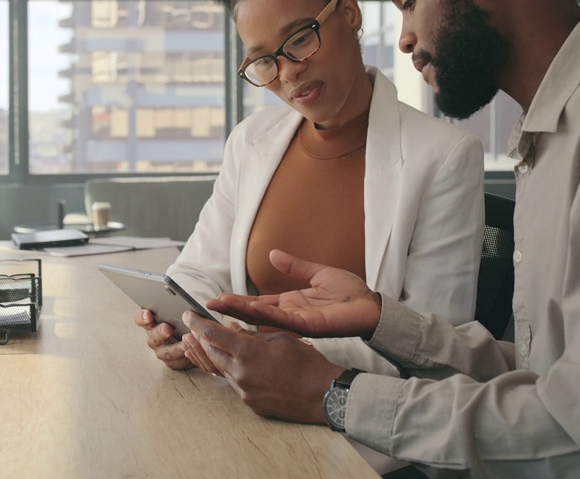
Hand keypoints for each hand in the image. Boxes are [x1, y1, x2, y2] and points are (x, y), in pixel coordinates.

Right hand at [135, 309, 193, 369]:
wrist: (194, 335)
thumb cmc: (185, 319)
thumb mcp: (181, 309)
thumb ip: (177, 305)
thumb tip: (183, 304)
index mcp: (151, 321)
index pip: (140, 319)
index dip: (142, 317)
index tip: (148, 314)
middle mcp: (154, 337)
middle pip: (153, 336)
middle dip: (160, 332)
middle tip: (168, 329)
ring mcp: (162, 350)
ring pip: (165, 352)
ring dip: (175, 348)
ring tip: (185, 344)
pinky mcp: (173, 362)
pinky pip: (176, 362)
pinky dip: (184, 358)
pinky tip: (192, 352)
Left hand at [184, 312, 341, 424]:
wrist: (323, 395)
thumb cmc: (307, 363)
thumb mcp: (280, 338)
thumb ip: (253, 335)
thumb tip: (233, 330)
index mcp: (248, 353)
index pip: (213, 334)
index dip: (197, 323)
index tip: (188, 315)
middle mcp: (241, 373)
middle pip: (211, 353)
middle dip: (199, 339)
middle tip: (191, 329)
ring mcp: (244, 391)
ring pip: (219, 370)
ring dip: (208, 356)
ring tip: (195, 346)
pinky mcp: (250, 403)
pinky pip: (233, 383)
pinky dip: (226, 369)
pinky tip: (226, 362)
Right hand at [205, 249, 382, 337]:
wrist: (372, 305)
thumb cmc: (350, 293)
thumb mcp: (318, 274)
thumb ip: (295, 266)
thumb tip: (272, 254)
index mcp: (290, 304)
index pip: (257, 303)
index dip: (236, 301)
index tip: (215, 298)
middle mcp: (290, 315)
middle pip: (254, 312)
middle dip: (231, 307)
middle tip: (207, 304)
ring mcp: (299, 322)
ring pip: (264, 317)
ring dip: (242, 311)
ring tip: (221, 305)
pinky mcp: (311, 325)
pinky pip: (285, 320)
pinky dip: (268, 314)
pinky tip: (253, 308)